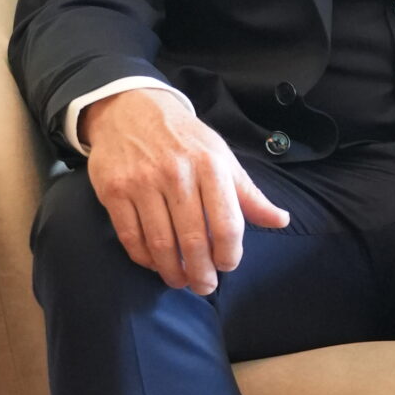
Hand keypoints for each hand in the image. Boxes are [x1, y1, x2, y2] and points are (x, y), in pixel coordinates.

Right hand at [80, 90, 289, 293]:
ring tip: (180, 280)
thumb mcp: (221, 157)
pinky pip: (131, 237)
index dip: (230, 253)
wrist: (131, 108)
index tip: (227, 266)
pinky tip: (155, 263)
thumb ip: (248, 194)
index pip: (227, 223)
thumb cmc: (184, 139)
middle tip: (204, 286)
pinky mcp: (113, 191)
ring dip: (173, 271)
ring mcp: (141, 183)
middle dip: (201, 272)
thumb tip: (281, 220)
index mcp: (211, 165)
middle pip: (193, 239)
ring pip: (160, 243)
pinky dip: (144, 259)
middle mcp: (177, 174)